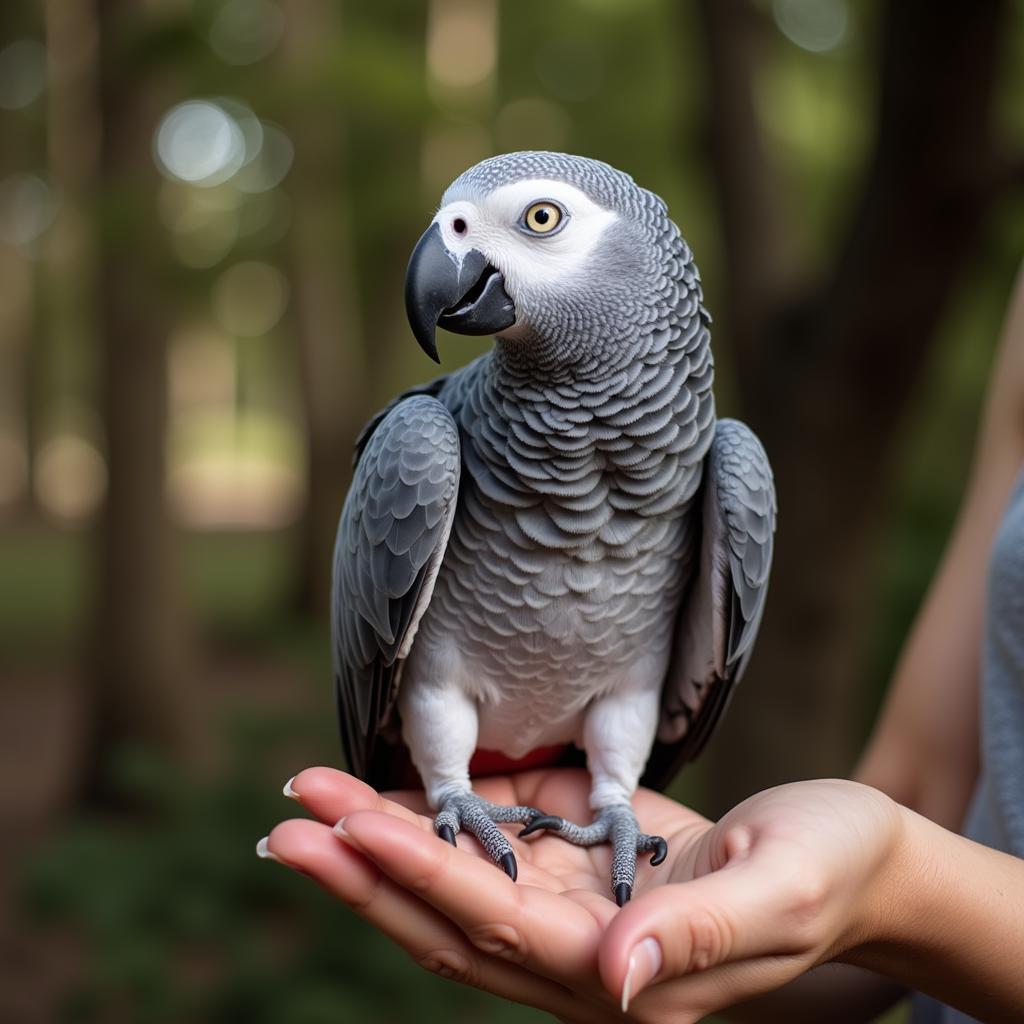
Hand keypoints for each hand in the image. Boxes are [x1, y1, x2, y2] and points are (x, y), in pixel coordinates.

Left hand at [261, 769, 904, 1021]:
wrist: (857, 864)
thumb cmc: (831, 871)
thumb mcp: (781, 896)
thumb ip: (696, 938)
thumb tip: (610, 978)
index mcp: (624, 976)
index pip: (496, 924)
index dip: (420, 873)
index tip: (349, 824)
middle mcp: (582, 960)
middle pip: (449, 918)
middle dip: (364, 869)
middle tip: (289, 818)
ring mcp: (577, 919)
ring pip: (457, 889)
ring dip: (384, 846)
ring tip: (314, 797)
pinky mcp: (585, 878)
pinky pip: (493, 858)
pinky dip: (438, 830)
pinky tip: (392, 798)